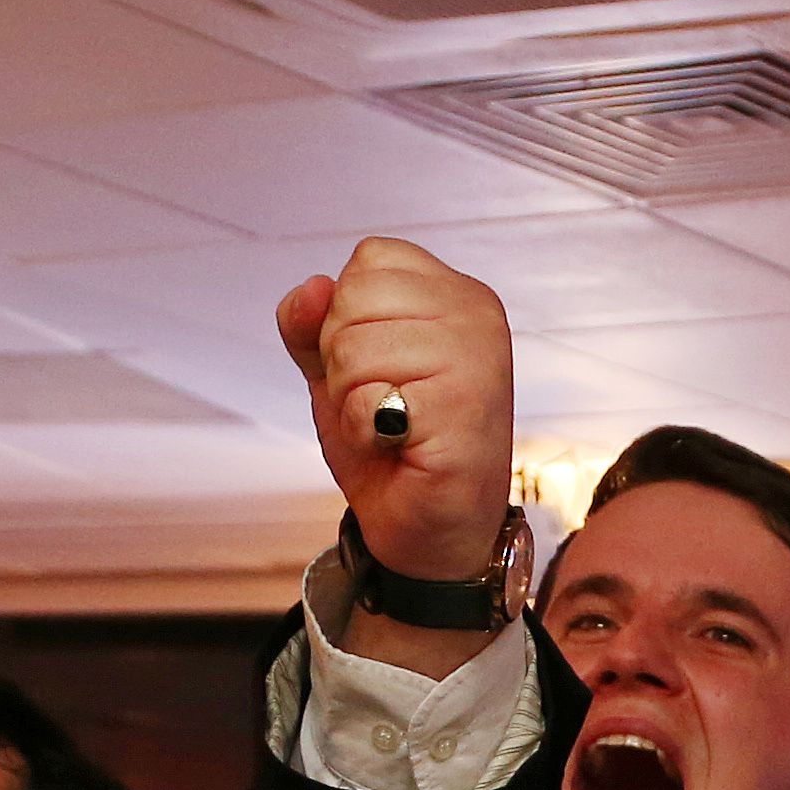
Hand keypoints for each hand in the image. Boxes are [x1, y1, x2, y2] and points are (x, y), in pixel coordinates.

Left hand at [271, 237, 518, 592]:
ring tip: (395, 427)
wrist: (434, 530)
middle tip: (387, 403)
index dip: (347, 316)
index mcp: (459, 294)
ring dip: (355, 401)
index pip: (370, 258)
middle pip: (355, 296)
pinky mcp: (465, 410)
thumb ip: (314, 325)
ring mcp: (479, 361)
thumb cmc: (395, 445)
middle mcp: (478, 316)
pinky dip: (366, 432)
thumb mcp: (340, 372)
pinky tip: (401, 447)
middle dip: (345, 360)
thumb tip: (310, 288)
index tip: (384, 367)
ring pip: (354, 347)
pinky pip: (370, 398)